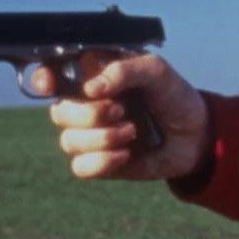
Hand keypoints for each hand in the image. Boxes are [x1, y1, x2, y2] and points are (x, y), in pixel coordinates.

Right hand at [48, 52, 210, 180]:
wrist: (196, 134)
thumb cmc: (174, 95)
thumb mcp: (155, 71)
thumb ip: (123, 70)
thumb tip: (90, 89)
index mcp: (92, 76)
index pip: (51, 75)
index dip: (42, 79)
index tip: (50, 83)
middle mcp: (85, 105)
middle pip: (58, 112)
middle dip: (89, 113)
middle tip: (122, 109)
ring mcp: (91, 135)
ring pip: (68, 141)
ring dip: (102, 137)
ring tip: (132, 131)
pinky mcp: (100, 162)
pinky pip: (80, 167)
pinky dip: (103, 161)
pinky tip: (127, 154)